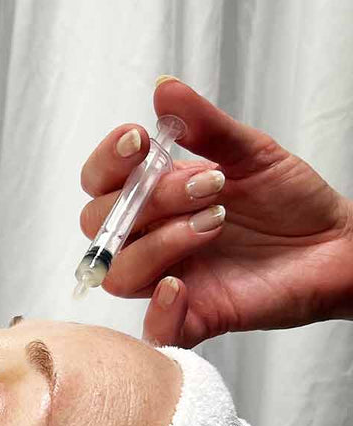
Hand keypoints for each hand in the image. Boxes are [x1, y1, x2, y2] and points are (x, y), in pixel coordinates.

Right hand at [79, 77, 352, 348]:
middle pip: (101, 230)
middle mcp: (150, 242)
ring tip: (216, 219)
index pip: (100, 186)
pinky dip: (160, 310)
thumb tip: (165, 90)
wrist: (334, 245)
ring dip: (160, 242)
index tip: (140, 141)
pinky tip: (181, 286)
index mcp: (154, 202)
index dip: (107, 164)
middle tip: (206, 183)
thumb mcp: (250, 153)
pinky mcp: (193, 318)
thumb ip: (205, 127)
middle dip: (147, 200)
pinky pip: (155, 330)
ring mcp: (168, 281)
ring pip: (121, 274)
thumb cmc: (290, 202)